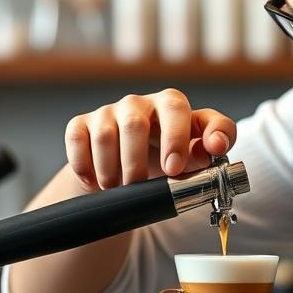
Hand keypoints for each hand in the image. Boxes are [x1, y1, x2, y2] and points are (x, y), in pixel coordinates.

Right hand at [64, 89, 236, 189]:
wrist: (130, 167)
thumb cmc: (170, 156)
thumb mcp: (197, 152)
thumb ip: (215, 145)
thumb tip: (216, 146)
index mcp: (170, 106)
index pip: (176, 108)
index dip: (176, 137)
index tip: (174, 169)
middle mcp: (138, 104)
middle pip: (135, 124)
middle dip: (137, 162)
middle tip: (141, 186)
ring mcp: (108, 112)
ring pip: (105, 136)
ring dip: (110, 170)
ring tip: (119, 188)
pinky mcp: (81, 124)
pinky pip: (77, 140)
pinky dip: (85, 166)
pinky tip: (94, 183)